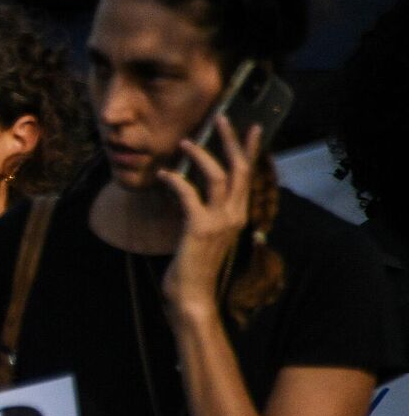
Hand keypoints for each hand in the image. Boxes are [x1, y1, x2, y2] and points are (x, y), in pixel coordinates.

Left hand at [159, 119, 260, 318]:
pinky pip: (189, 195)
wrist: (193, 296)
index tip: (251, 127)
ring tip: (184, 142)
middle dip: (231, 141)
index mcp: (237, 215)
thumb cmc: (195, 267)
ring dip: (200, 155)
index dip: (249, 150)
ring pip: (218, 177)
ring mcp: (219, 221)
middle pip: (238, 169)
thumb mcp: (204, 235)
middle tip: (221, 118)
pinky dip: (175, 181)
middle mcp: (234, 215)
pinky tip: (163, 174)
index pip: (247, 176)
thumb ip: (205, 214)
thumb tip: (193, 194)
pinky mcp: (200, 228)